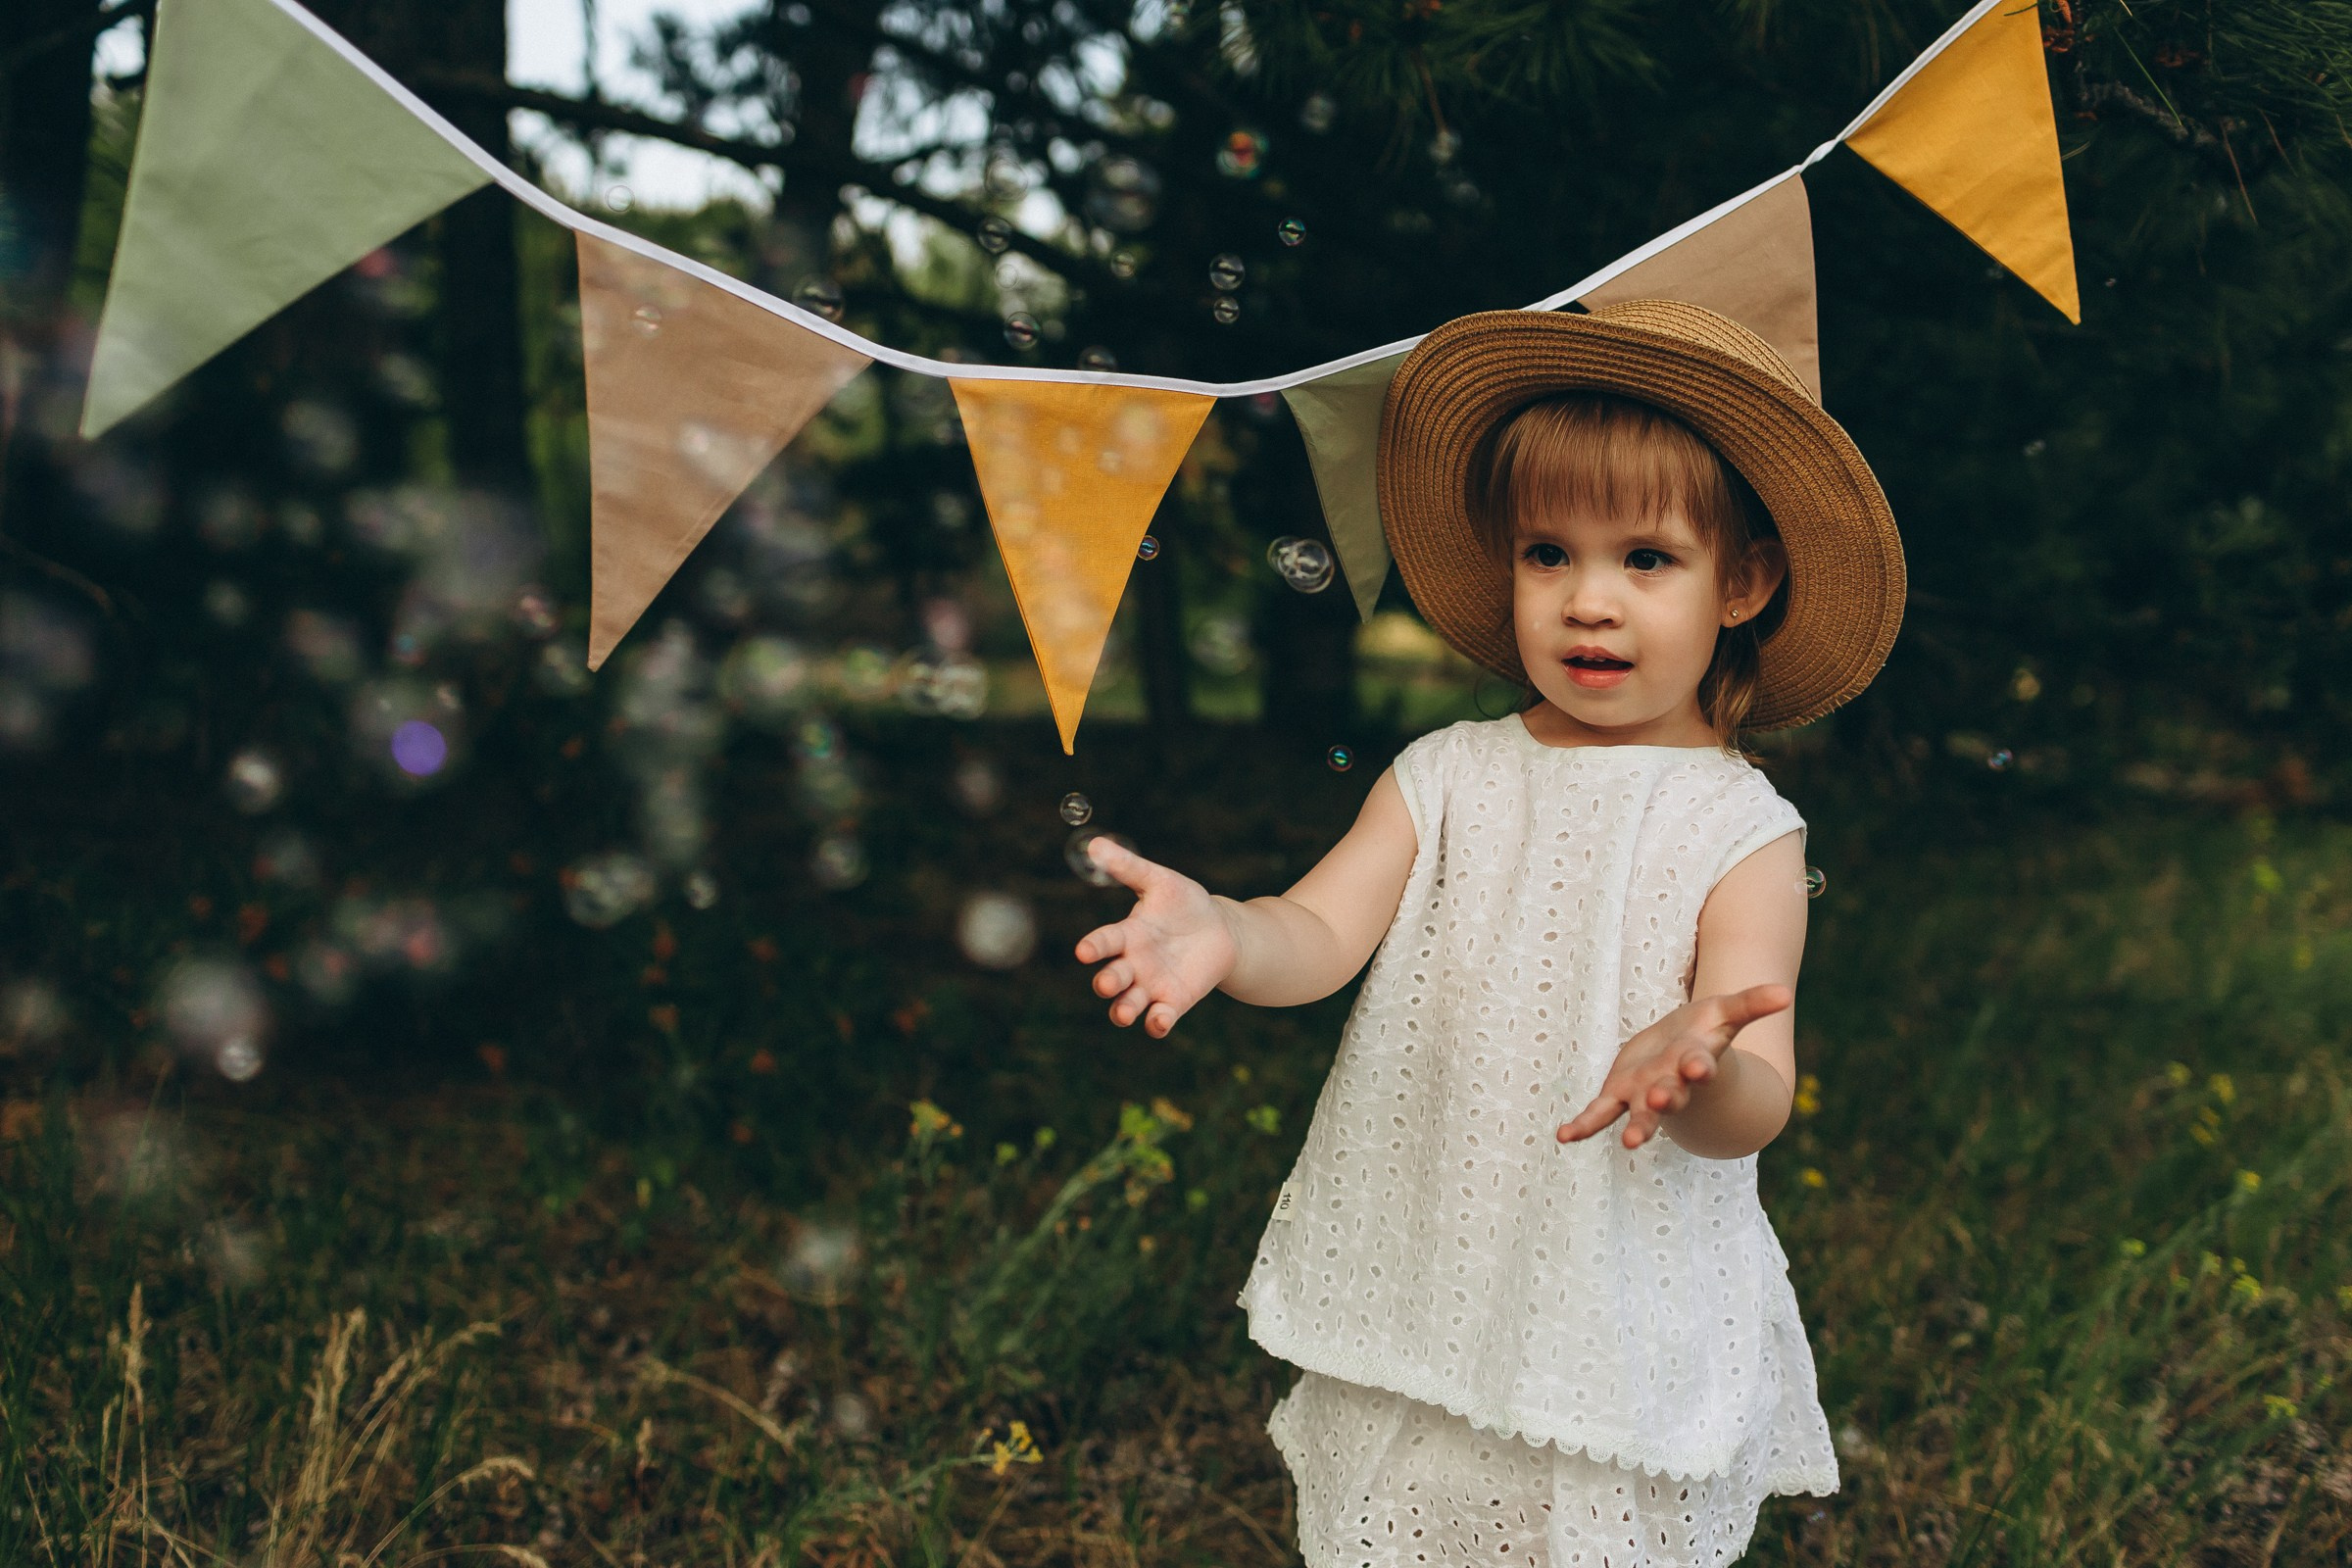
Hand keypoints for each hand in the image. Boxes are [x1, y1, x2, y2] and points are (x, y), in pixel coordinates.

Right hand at [1072, 838, 1238, 1037]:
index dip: (1093, 947)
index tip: (1084, 951)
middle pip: (1112, 978)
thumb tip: (1095, 844)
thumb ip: (1128, 867)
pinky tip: (1159, 1021)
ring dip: (1123, 1010)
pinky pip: (1159, 1019)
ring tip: (1124, 1013)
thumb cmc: (1184, 903)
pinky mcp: (1173, 1001)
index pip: (1104, 942)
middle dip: (1108, 982)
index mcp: (1127, 935)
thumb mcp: (1159, 881)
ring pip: (1128, 1004)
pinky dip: (1156, 1023)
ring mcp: (1151, 986)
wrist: (1220, 930)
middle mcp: (1133, 964)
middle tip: (1108, 983)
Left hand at [1556, 984, 1792, 1149]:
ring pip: (1641, 1114)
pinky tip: (1565, 1136)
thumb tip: (1785, 993)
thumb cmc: (1703, 1033)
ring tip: (1632, 1142)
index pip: (1701, 1064)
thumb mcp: (1724, 1012)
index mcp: (1697, 1062)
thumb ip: (1750, 1004)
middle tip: (1663, 1100)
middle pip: (1672, 1095)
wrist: (1679, 1056)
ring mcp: (1645, 1093)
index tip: (1700, 1068)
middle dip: (1668, 1098)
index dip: (1700, 1067)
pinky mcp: (1619, 1094)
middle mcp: (1673, 1083)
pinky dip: (1584, 1126)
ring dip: (1639, 1126)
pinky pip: (1600, 1114)